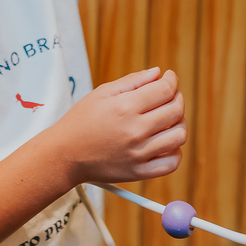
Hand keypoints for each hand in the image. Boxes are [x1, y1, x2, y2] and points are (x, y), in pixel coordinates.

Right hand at [51, 67, 186, 184]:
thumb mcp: (102, 93)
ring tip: (168, 118)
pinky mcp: (139, 172)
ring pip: (179, 136)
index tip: (169, 77)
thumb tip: (158, 73)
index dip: (171, 80)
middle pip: (175, 110)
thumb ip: (132, 81)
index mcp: (125, 107)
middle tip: (170, 94)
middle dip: (177, 97)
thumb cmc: (81, 120)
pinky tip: (166, 141)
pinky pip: (171, 163)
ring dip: (179, 122)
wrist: (65, 154)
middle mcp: (135, 131)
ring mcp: (139, 154)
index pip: (165, 90)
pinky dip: (175, 151)